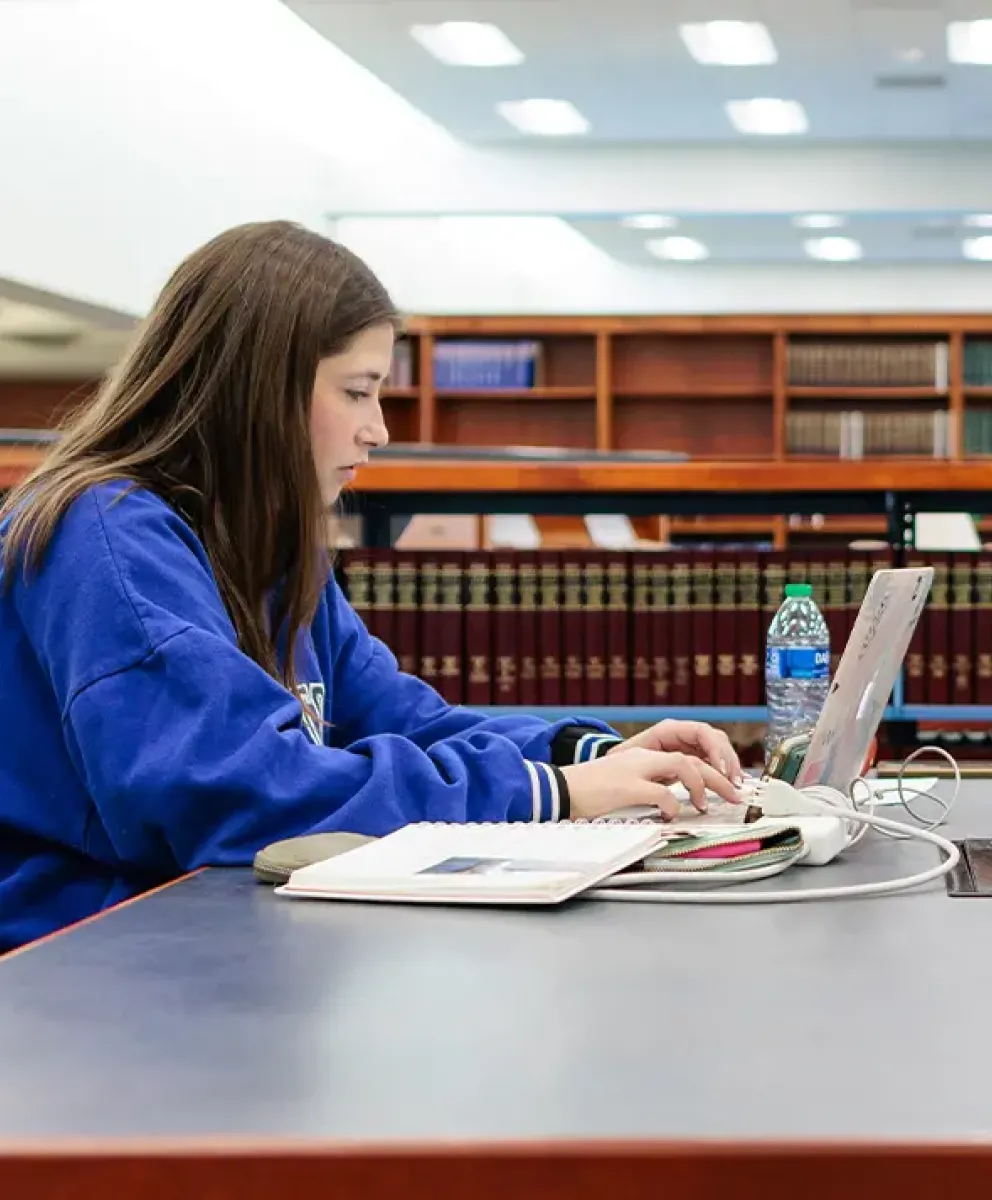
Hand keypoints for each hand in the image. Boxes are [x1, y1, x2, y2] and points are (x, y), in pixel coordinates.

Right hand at [561, 748, 742, 821]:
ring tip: (706, 805)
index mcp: (644, 757)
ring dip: (701, 786)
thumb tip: (671, 802)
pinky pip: (661, 792)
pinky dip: (672, 804)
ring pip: (683, 766)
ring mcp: (636, 770)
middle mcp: (643, 759)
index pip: (686, 756)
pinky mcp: (627, 786)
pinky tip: (672, 814)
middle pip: (692, 760)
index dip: (709, 771)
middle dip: (718, 778)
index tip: (725, 788)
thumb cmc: (589, 792)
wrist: (561, 788)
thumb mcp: (624, 784)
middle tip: (735, 796)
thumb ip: (648, 786)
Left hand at [608, 719, 742, 784]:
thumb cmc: (621, 762)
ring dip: (730, 768)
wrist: (616, 768)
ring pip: (719, 751)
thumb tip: (664, 770)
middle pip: (716, 740)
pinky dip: (725, 774)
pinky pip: (715, 763)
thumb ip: (649, 763)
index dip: (715, 749)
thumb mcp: (631, 761)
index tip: (720, 770)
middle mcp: (683, 735)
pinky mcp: (693, 760)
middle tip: (733, 783)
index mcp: (669, 730)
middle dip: (728, 761)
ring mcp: (689, 746)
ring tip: (734, 786)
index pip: (701, 732)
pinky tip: (731, 785)